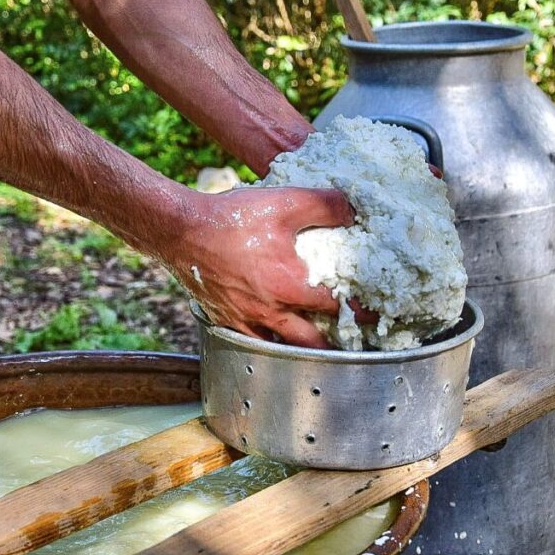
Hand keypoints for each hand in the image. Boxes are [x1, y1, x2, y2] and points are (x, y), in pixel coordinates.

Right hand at [170, 187, 355, 347]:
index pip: (336, 308)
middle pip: (311, 344)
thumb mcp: (284, 202)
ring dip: (300, 353)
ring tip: (316, 351)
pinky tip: (274, 341)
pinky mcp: (224, 321)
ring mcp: (244, 321)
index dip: (359, 313)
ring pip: (280, 351)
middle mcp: (269, 312)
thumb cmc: (231, 218)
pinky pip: (250, 345)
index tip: (374, 317)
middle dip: (333, 347)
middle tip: (350, 345)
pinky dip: (267, 347)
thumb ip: (325, 205)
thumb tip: (354, 209)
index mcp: (288, 287)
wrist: (181, 229)